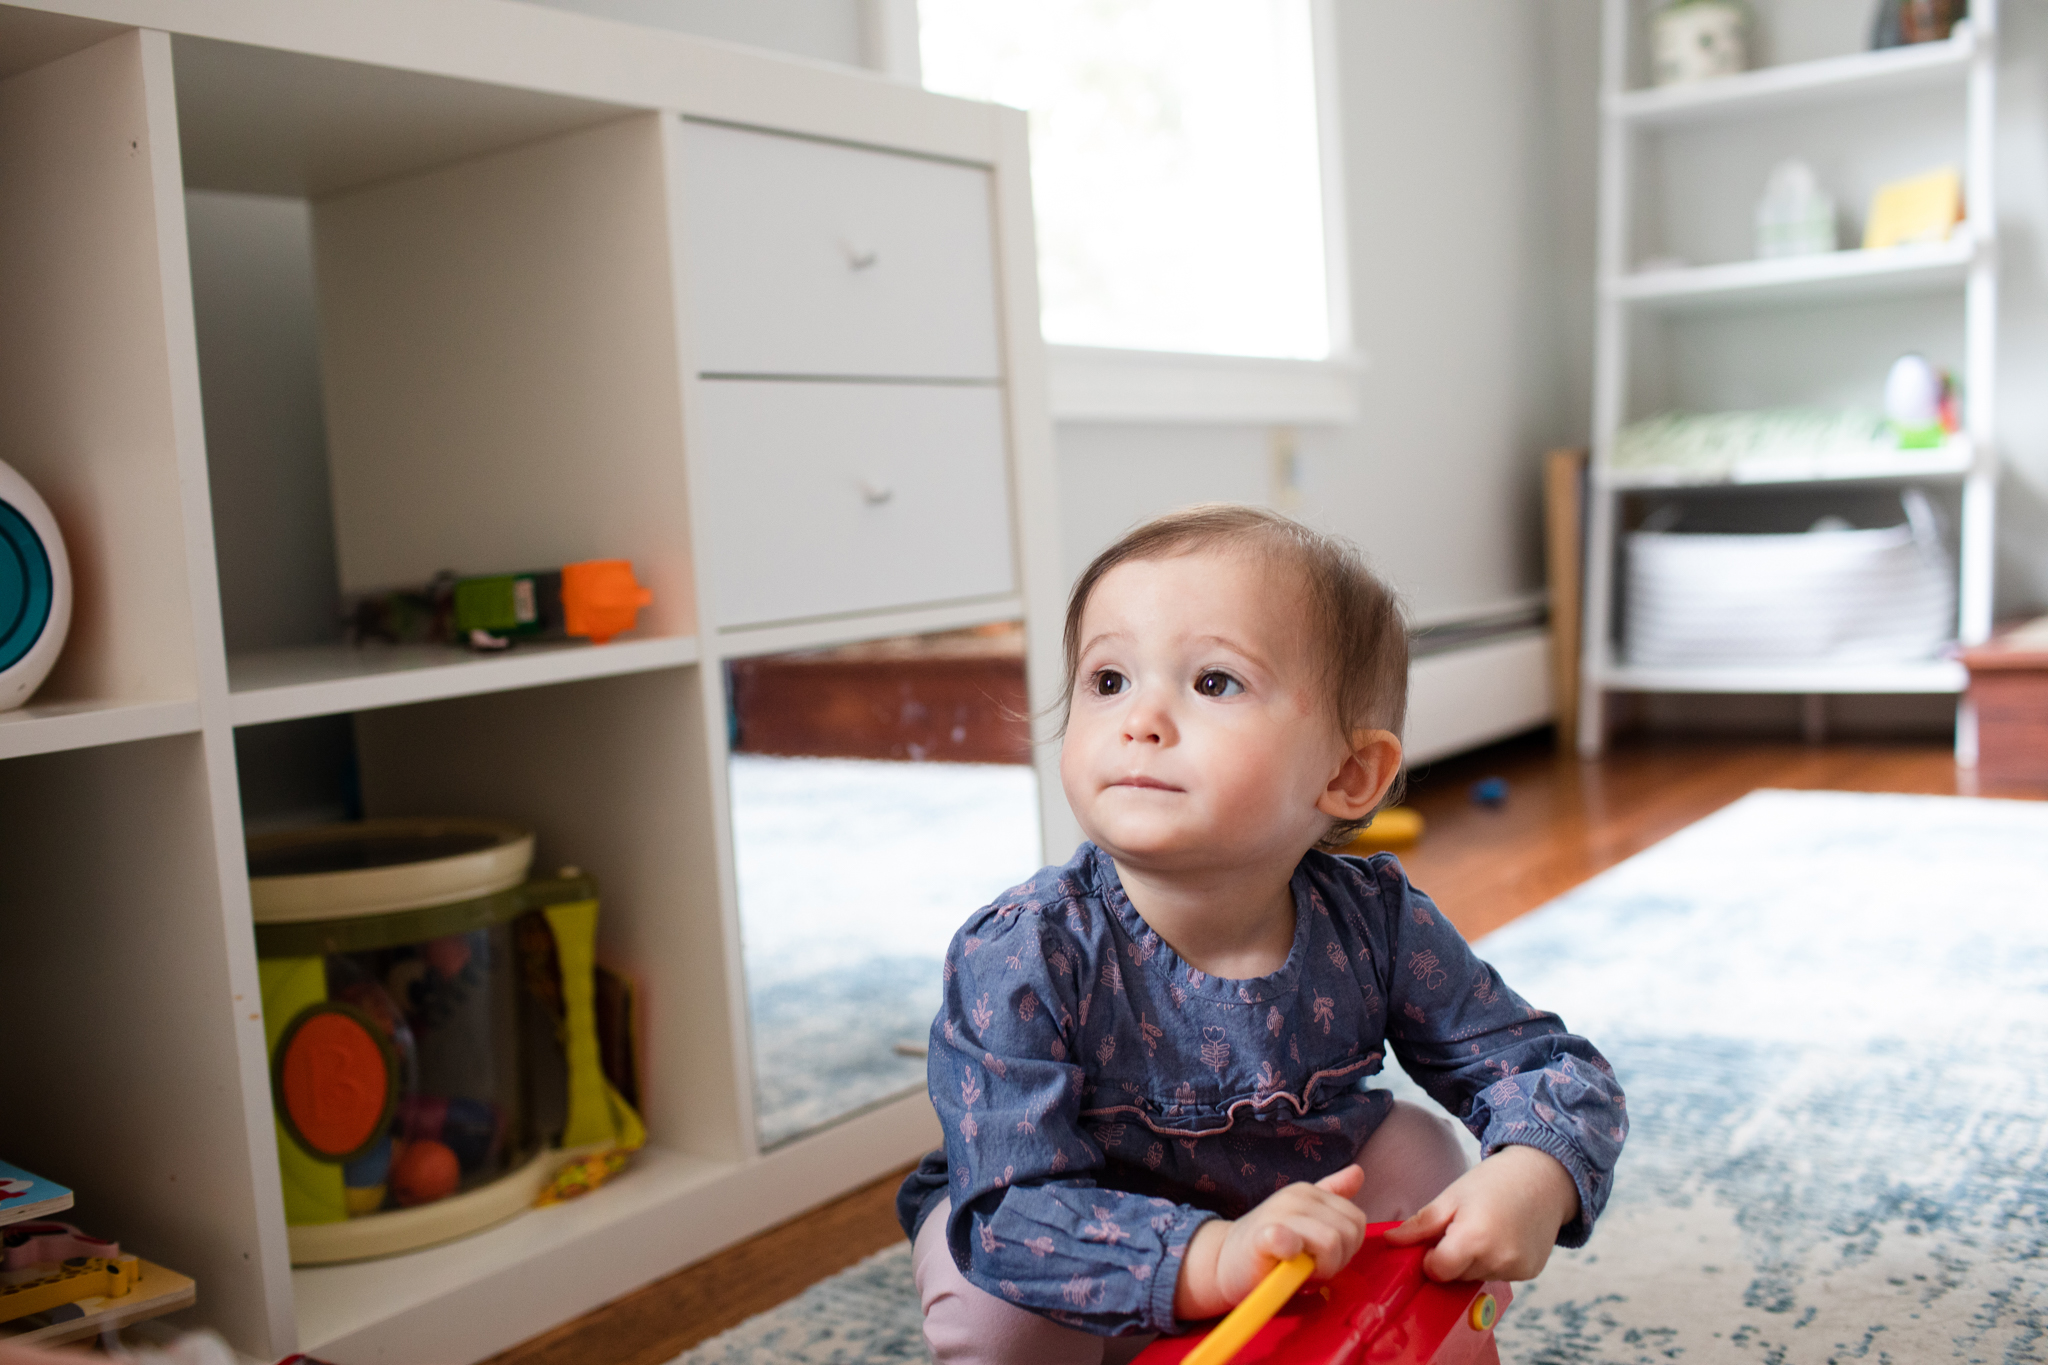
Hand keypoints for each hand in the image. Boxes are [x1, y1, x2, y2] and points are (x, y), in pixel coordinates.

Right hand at [1174, 1164, 1367, 1319]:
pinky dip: (1293, 1256)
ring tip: (1299, 1269)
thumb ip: (1331, 1197)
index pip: (1357, 1221)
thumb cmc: (1269, 1246)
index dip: (1348, 1248)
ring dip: (1320, 1268)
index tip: (1323, 1258)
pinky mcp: (1262, 1236)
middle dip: (1337, 1260)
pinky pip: (1291, 1242)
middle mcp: (1295, 1196)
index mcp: (1309, 1192)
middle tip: (1310, 1267)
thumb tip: (1359, 1171)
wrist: (1223, 1262)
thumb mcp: (1304, 1217)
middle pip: (1349, 1234)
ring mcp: (1278, 1213)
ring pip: (1332, 1244)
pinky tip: (1284, 1262)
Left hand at [1382, 1144, 1579, 1282]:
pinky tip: (1501, 1237)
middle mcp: (1498, 1260)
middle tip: (1462, 1227)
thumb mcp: (1451, 1197)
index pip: (1437, 1271)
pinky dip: (1493, 1262)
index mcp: (1474, 1239)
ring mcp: (1517, 1269)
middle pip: (1456, 1277)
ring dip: (1472, 1261)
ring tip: (1484, 1229)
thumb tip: (1389, 1241)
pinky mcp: (1530, 1272)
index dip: (1431, 1257)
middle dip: (1451, 1258)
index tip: (1437, 1238)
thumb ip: (1421, 1224)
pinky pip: (1499, 1276)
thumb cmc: (1493, 1182)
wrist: (1544, 1176)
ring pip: (1476, 1278)